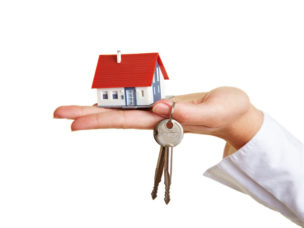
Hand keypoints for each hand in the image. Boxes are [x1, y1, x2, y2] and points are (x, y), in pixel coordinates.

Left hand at [54, 87, 262, 154]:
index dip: (99, 120)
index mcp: (166, 120)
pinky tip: (105, 101)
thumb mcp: (215, 110)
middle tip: (58, 113)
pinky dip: (117, 99)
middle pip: (117, 116)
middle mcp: (157, 117)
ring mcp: (159, 110)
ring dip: (98, 107)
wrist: (232, 114)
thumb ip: (190, 112)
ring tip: (72, 109)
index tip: (74, 123)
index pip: (126, 121)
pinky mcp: (164, 103)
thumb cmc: (228, 112)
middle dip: (87, 115)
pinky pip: (136, 101)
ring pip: (124, 109)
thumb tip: (161, 107)